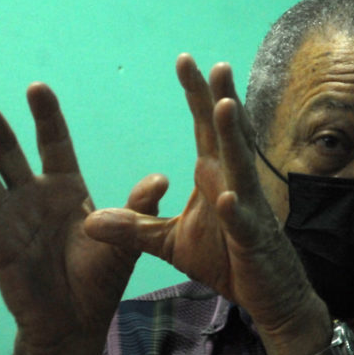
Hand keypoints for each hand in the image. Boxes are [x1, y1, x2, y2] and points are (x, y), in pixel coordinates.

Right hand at [0, 83, 166, 353]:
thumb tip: (162, 178)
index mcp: (68, 189)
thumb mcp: (124, 242)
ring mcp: (12, 218)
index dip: (45, 117)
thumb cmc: (101, 279)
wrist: (76, 320)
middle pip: (9, 150)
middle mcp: (35, 196)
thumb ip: (137, 209)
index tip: (36, 87)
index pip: (54, 143)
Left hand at [85, 54, 327, 340]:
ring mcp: (247, 210)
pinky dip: (235, 211)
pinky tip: (227, 199)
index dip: (197, 94)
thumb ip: (134, 227)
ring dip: (232, 138)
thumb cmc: (225, 259)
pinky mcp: (252, 241)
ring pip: (241, 168)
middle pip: (226, 136)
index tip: (184, 60)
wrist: (265, 294)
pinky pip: (241, 224)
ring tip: (224, 107)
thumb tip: (88, 220)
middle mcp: (234, 184)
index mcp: (215, 177)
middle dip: (220, 99)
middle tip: (214, 65)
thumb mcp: (170, 243)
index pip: (205, 128)